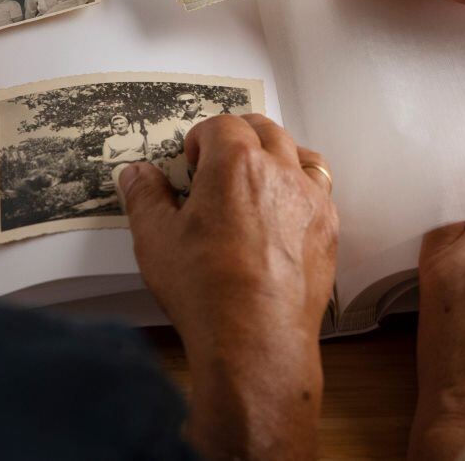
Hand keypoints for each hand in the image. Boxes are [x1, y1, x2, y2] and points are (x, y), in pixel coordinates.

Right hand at [120, 115, 337, 460]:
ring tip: (257, 181)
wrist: (256, 340)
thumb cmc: (206, 289)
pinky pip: (320, 193)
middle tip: (220, 160)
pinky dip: (302, 191)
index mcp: (235, 164)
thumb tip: (136, 174)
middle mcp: (280, 172)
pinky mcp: (328, 231)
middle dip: (240, 136)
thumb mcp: (156, 239)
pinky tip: (282, 216)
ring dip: (278, 157)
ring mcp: (311, 201)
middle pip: (266, 130)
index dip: (202, 137)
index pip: (222, 125)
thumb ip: (145, 197)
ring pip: (301, 155)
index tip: (192, 160)